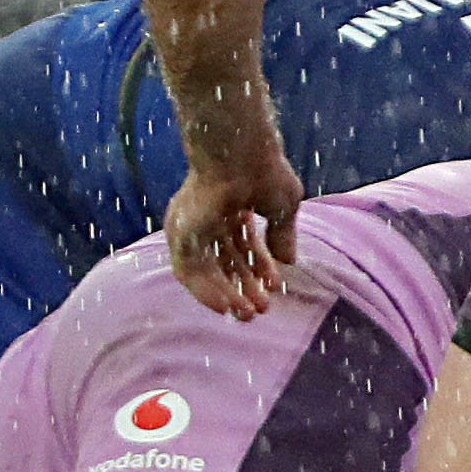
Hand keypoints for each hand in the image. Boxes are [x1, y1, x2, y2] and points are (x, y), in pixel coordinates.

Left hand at [167, 146, 305, 319]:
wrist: (240, 156)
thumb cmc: (264, 172)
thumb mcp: (282, 208)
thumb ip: (283, 235)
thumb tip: (289, 262)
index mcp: (231, 209)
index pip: (243, 247)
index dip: (259, 269)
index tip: (275, 288)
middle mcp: (208, 220)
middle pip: (224, 261)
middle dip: (243, 287)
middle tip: (259, 310)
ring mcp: (193, 227)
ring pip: (206, 270)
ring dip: (225, 294)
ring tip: (245, 315)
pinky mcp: (181, 234)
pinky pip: (189, 272)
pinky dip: (206, 291)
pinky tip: (226, 306)